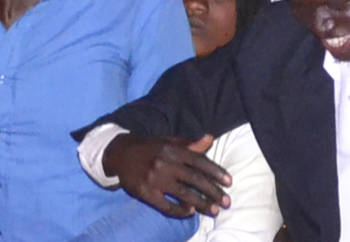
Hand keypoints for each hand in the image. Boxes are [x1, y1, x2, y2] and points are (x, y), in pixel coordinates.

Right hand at [104, 134, 230, 218]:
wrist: (120, 154)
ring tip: (214, 211)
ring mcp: (155, 179)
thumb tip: (210, 138)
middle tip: (227, 202)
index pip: (199, 161)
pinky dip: (179, 210)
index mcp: (173, 149)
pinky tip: (190, 211)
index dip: (216, 172)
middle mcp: (165, 163)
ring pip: (183, 194)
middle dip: (213, 192)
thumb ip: (190, 144)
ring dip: (201, 203)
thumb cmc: (149, 147)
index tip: (229, 182)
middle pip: (195, 179)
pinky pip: (165, 205)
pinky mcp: (145, 192)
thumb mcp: (168, 141)